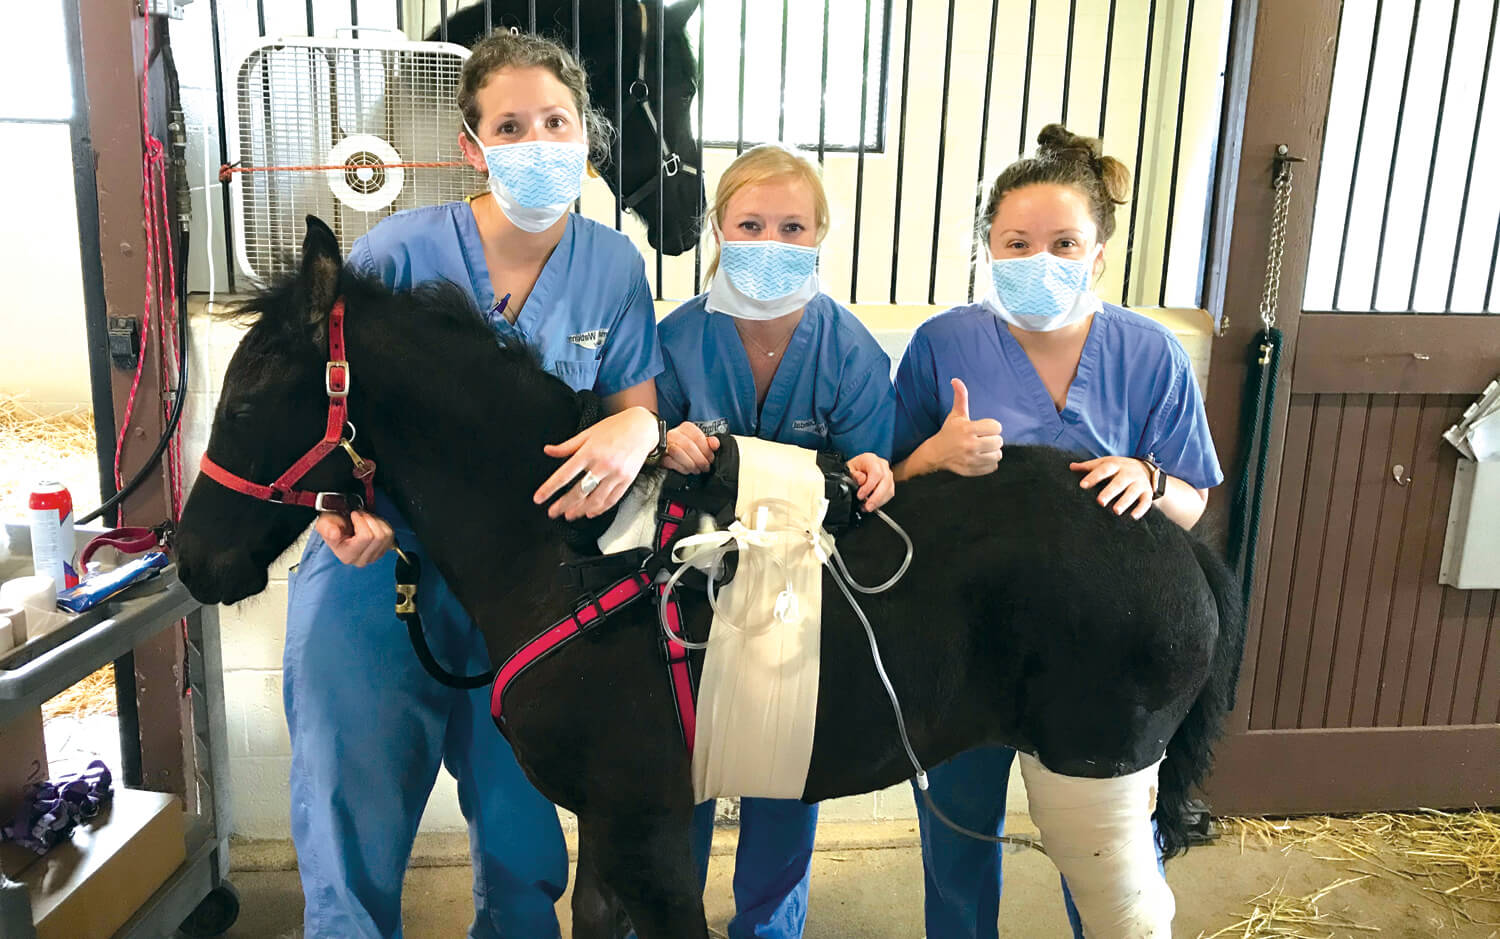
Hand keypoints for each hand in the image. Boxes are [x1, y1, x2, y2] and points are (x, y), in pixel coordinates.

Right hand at [315, 510, 393, 565]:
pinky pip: (391, 534)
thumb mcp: (324, 524)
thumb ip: (327, 529)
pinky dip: (383, 525)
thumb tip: (334, 534)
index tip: (354, 514)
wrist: (337, 527)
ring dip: (376, 522)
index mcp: (347, 556)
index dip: (361, 521)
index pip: (365, 537)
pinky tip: (371, 524)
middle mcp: (361, 559)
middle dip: (369, 520)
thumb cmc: (332, 526)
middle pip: (378, 536)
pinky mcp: (383, 550)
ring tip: (365, 519)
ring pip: (386, 535)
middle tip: (360, 515)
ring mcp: (374, 556)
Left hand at [534, 406, 658, 519]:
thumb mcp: (587, 433)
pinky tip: (590, 512)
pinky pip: (612, 500)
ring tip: (569, 515)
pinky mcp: (627, 481)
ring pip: (595, 499)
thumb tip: (548, 451)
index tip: (539, 498)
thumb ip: (567, 446)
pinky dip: (600, 509)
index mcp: (589, 451)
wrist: (642, 428)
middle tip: (552, 512)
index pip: (564, 474)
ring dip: (580, 510)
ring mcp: (616, 474)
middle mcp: (602, 464)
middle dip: (563, 505)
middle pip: (578, 491)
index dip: (550, 488)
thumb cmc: (615, 428)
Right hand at [662, 422, 718, 473]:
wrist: (669, 453)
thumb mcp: (699, 443)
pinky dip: (681, 468)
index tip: (710, 458)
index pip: (697, 436)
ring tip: (697, 469)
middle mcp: (674, 433)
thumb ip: (708, 442)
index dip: (706, 450)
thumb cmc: (687, 447)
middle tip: (705, 467)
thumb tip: (715, 444)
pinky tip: (687, 470)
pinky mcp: (661, 455)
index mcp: (686, 427)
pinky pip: (670, 462)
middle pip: (689, 446)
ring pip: (678, 453)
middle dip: (700, 460)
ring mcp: (666, 444)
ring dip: (691, 464)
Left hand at [846, 452, 894, 511]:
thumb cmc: (853, 468)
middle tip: (867, 506)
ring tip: (868, 507)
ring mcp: (888, 473)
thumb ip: (854, 475)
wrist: (857, 468)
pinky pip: (889, 493)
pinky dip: (881, 501)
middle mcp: (882, 465)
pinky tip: (872, 505)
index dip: (869, 486)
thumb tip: (861, 480)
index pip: (876, 473)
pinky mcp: (890, 482)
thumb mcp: (848, 470)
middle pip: (885, 482)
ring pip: (889, 489)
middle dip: (876, 497)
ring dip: (879, 501)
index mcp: (871, 459)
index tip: (860, 495)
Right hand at [924, 379, 1003, 475]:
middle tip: (983, 438)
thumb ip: (960, 397)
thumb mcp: (955, 414)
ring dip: (992, 452)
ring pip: (997, 455)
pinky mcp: (973, 470)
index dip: (992, 426)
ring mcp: (971, 460)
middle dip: (992, 439)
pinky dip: (989, 463)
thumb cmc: (949, 432)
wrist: (935, 454)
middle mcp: (970, 445)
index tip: (984, 428)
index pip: (996, 427)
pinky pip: (993, 467)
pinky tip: (980, 457)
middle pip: (999, 442)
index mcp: (967, 429)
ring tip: (983, 448)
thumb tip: (956, 380)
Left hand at [1070, 456, 1154, 519]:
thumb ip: (1089, 466)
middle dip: (1110, 491)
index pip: (1104, 469)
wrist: (1144, 468)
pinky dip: (1141, 509)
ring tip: (1116, 511)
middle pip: (1119, 482)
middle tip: (1100, 502)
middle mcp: (1128, 473)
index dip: (1093, 476)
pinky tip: (1133, 517)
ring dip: (1125, 501)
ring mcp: (1139, 483)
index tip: (1082, 485)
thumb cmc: (1118, 469)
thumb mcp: (1105, 464)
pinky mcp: (1147, 493)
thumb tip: (1071, 467)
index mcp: (1116, 465)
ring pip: (1133, 492)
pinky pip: (1146, 501)